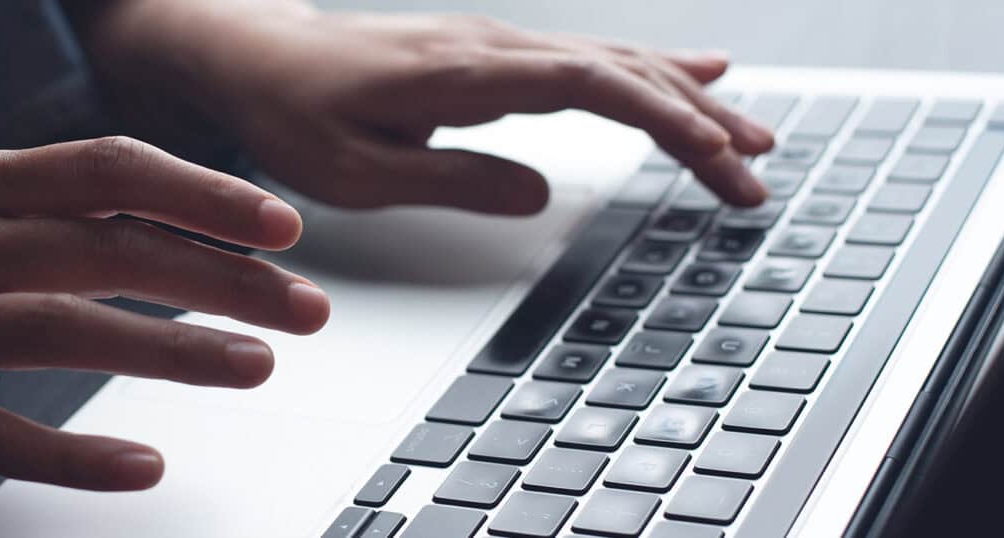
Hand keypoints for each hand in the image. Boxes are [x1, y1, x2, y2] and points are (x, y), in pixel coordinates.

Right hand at [0, 137, 329, 530]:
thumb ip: (64, 209)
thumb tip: (198, 219)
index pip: (111, 168)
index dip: (205, 195)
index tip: (282, 227)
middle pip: (111, 248)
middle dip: (223, 278)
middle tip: (303, 309)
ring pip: (73, 329)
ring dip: (178, 352)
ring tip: (256, 367)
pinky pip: (10, 433)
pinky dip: (84, 454)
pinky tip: (147, 463)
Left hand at [75, 2, 774, 213]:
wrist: (245, 58)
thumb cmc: (287, 114)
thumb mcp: (354, 171)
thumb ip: (450, 180)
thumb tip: (540, 193)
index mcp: (462, 72)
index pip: (591, 85)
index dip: (664, 120)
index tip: (718, 160)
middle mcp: (489, 45)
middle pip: (620, 70)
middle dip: (698, 119)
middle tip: (758, 173)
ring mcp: (492, 45)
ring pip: (611, 62)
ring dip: (686, 97)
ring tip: (751, 135)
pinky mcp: (488, 56)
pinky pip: (585, 59)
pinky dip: (647, 71)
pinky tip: (693, 73)